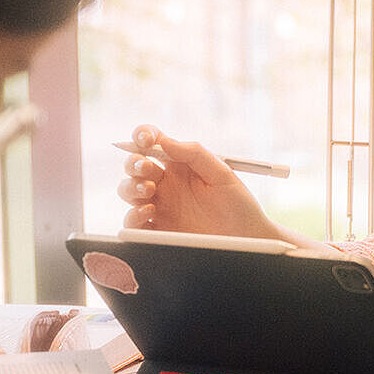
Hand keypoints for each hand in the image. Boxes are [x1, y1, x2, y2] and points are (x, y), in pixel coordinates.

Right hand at [117, 124, 278, 238]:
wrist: (246, 238)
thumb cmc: (238, 204)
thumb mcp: (222, 173)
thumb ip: (195, 154)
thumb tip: (164, 141)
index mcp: (180, 165)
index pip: (154, 143)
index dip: (143, 135)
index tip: (145, 139)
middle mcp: (166, 184)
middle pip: (135, 166)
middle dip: (134, 163)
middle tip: (147, 168)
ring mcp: (159, 206)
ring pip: (127, 190)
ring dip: (130, 187)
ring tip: (148, 190)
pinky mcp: (156, 230)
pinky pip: (132, 222)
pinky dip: (133, 215)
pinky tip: (148, 211)